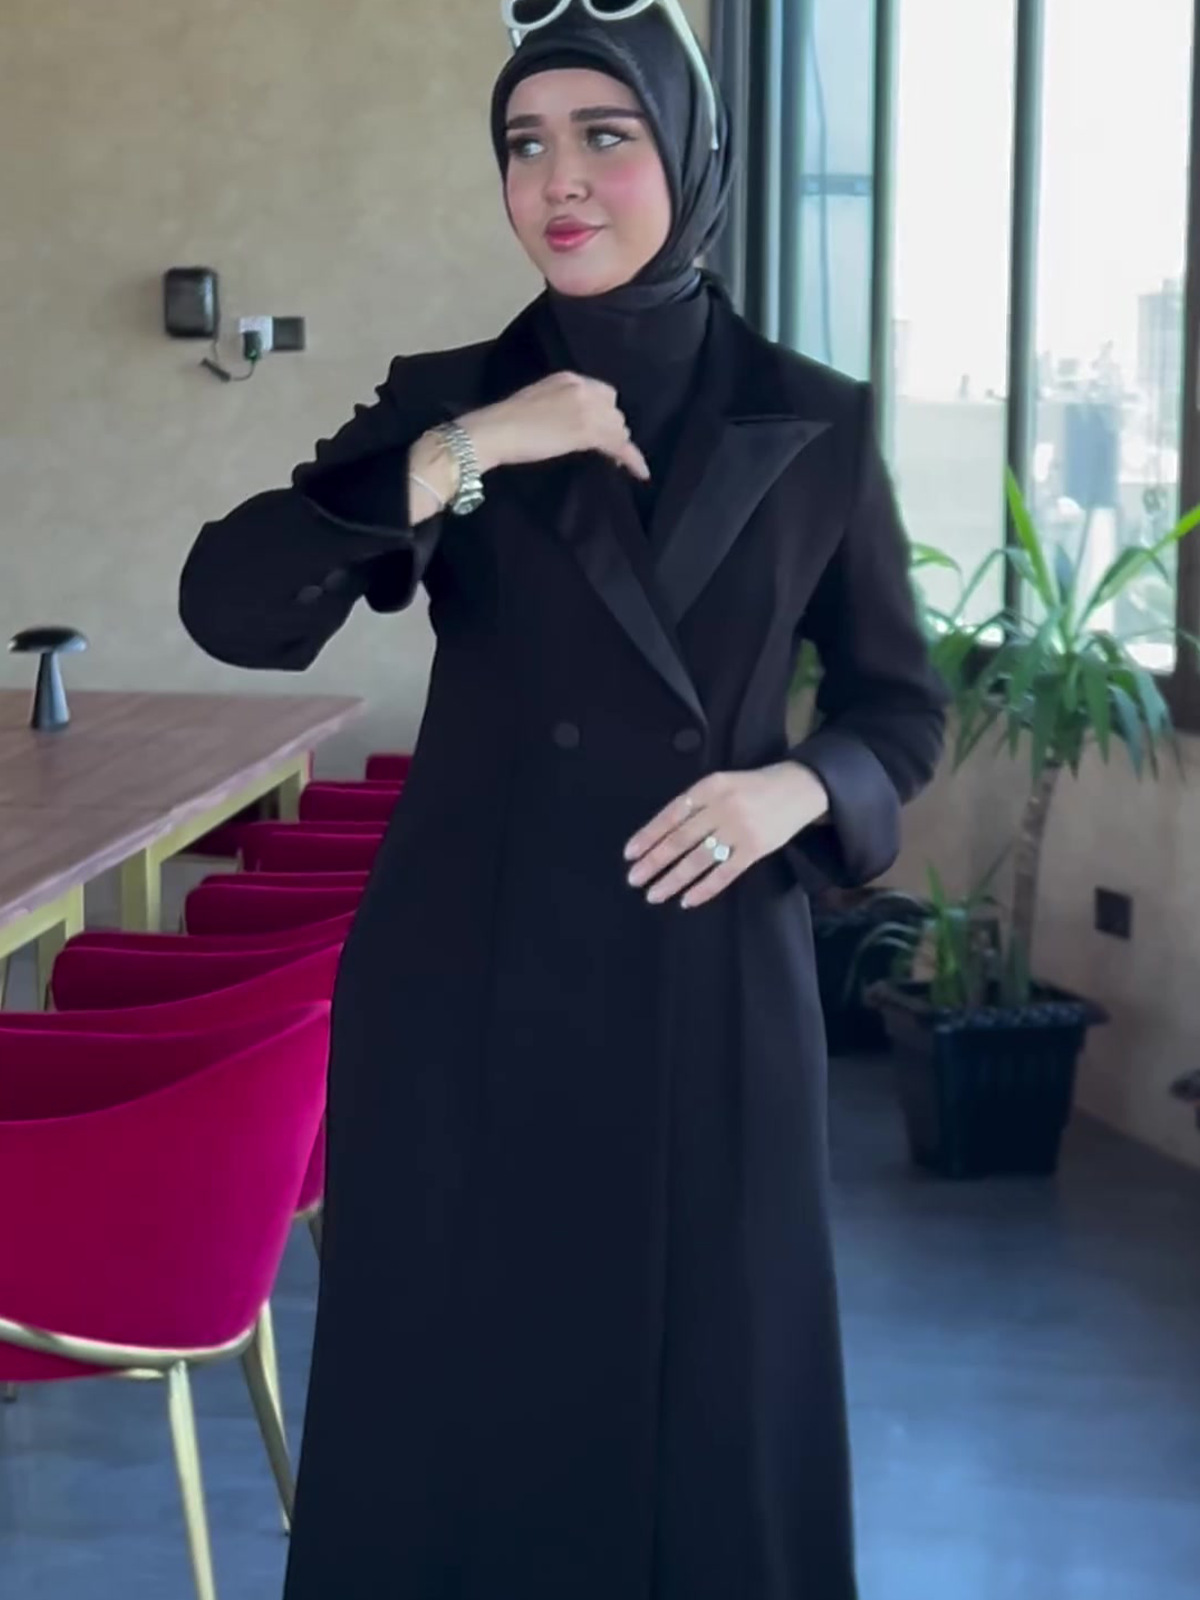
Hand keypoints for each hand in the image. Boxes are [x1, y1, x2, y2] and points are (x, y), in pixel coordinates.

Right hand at [459, 373, 650, 481]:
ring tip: (614, 461)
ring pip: (618, 428)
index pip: (603, 394)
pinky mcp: (588, 432)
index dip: (605, 414)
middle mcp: (583, 388)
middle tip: (606, 449)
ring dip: (617, 444)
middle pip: (614, 410)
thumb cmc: (505, 421)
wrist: (496, 430)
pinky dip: (632, 459)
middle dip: (612, 429)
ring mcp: (587, 409)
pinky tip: (640, 472)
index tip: (602, 430)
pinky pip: (620, 446)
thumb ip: (560, 404)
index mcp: (569, 378)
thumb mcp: (538, 401)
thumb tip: (572, 423)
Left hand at [624, 763, 830, 909]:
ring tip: (654, 894)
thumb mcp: (722, 783)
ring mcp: (740, 830)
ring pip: (698, 860)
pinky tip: (687, 900)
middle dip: (654, 861)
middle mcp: (722, 808)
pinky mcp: (756, 849)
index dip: (648, 835)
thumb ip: (696, 803)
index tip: (629, 854)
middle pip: (680, 840)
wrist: (800, 787)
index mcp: (710, 787)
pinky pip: (725, 873)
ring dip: (673, 879)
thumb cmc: (754, 787)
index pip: (671, 815)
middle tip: (634, 879)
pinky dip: (704, 888)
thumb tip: (662, 833)